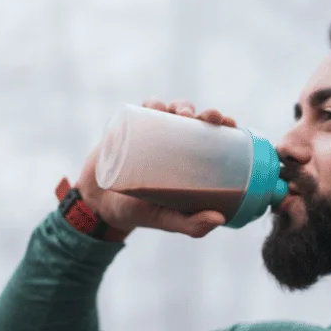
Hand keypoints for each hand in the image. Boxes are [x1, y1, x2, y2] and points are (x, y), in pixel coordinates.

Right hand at [76, 100, 238, 238]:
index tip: (231, 124)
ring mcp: (151, 133)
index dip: (223, 124)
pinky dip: (151, 105)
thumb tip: (220, 219)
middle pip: (195, 118)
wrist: (100, 206)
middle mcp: (173, 141)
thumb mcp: (168, 220)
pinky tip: (156, 108)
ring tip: (183, 115)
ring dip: (180, 106)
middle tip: (208, 118)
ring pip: (171, 110)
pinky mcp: (130, 130)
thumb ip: (192, 224)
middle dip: (205, 112)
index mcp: (189, 158)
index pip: (211, 135)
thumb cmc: (141, 212)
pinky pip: (142, 110)